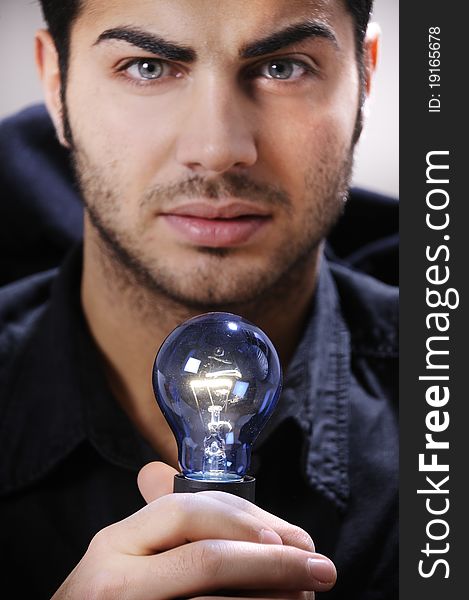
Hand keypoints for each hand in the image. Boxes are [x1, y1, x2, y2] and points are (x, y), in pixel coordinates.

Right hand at [52, 462, 335, 598]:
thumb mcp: (125, 559)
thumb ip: (158, 522)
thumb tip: (161, 472)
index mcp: (114, 546)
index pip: (185, 511)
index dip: (244, 519)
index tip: (290, 536)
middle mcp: (114, 581)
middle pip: (207, 560)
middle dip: (273, 562)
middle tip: (319, 568)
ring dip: (271, 599)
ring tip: (304, 597)